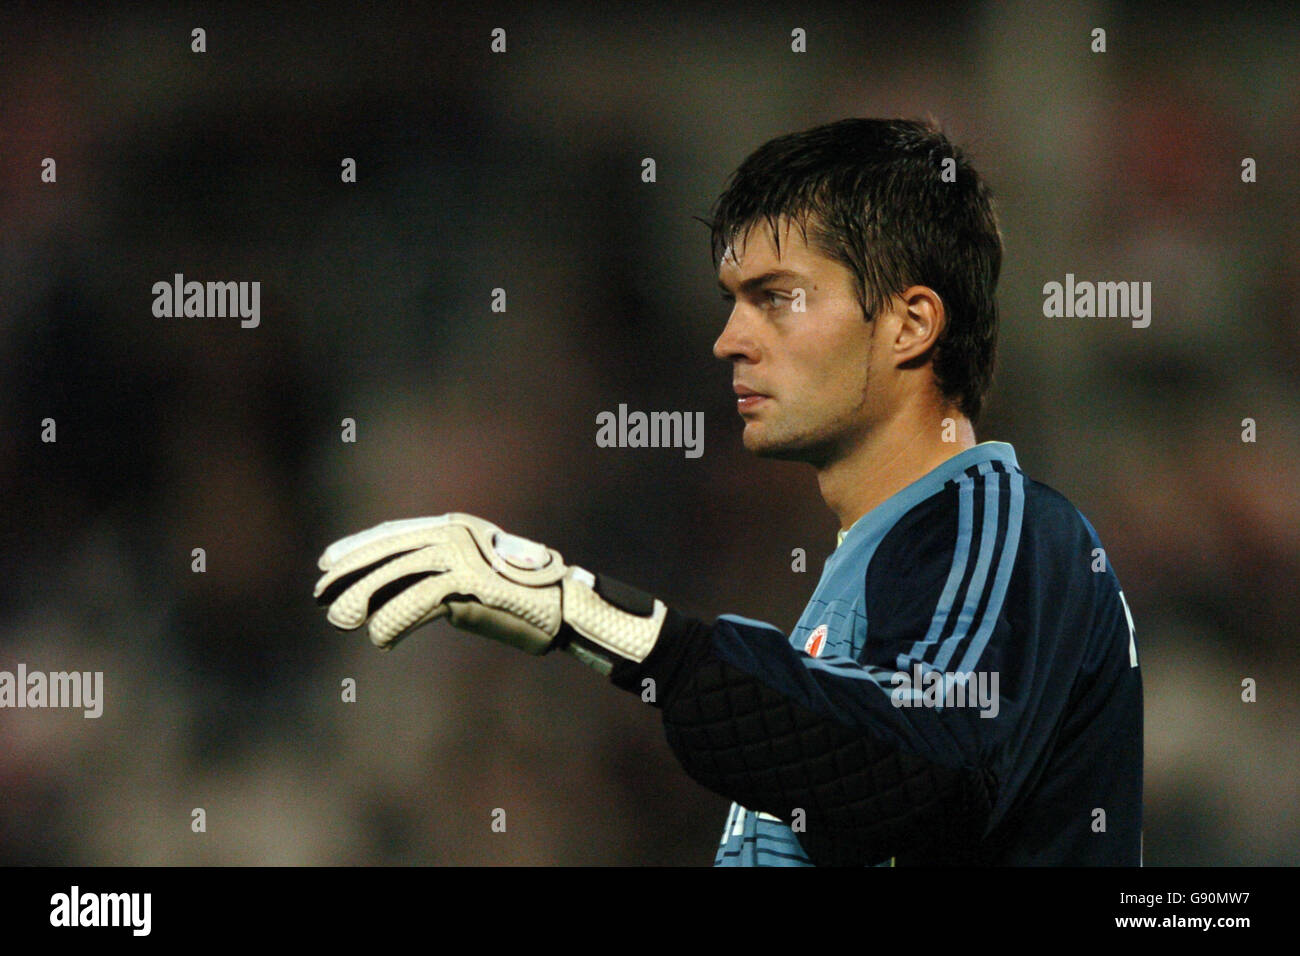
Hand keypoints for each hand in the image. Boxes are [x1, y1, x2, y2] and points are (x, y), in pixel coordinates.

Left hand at [313, 513, 665, 667]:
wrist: (565, 611)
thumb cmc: (520, 604)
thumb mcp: (471, 587)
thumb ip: (436, 583)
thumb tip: (390, 599)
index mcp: (457, 526)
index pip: (396, 532)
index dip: (359, 547)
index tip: (327, 562)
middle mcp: (457, 532)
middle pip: (390, 549)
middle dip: (350, 571)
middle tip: (319, 593)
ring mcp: (465, 553)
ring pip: (399, 571)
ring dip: (363, 597)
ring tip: (338, 619)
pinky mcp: (472, 580)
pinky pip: (420, 599)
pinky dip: (396, 619)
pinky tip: (379, 638)